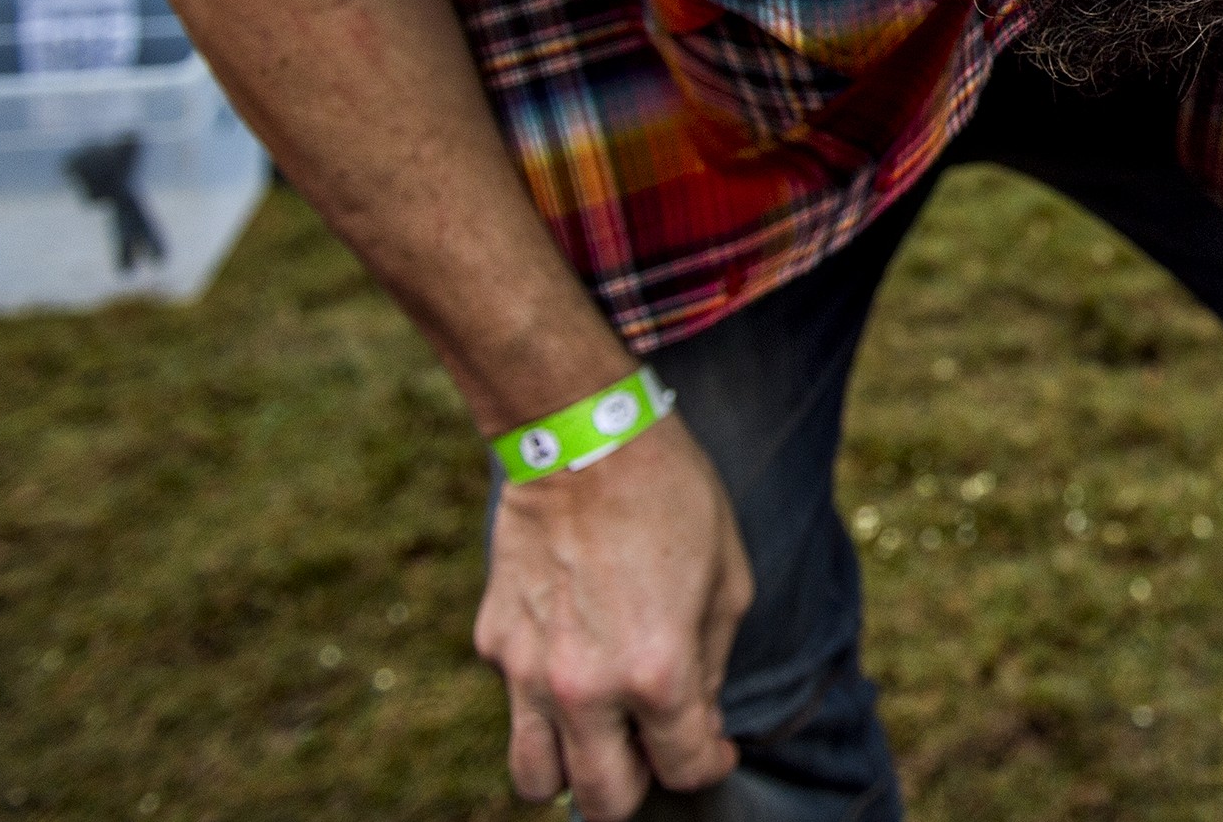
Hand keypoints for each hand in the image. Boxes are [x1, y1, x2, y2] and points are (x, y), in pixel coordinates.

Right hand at [475, 417, 755, 820]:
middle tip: (655, 750)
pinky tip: (571, 652)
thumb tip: (699, 717)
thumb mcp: (727, 579)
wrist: (581, 437)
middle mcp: (586, 689)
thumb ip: (714, 666)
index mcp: (657, 673)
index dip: (711, 764)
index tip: (715, 747)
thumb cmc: (671, 497)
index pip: (684, 768)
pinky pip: (515, 704)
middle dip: (639, 788)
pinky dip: (542, 701)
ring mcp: (528, 672)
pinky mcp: (494, 644)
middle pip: (605, 800)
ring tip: (600, 737)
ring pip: (536, 780)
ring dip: (573, 770)